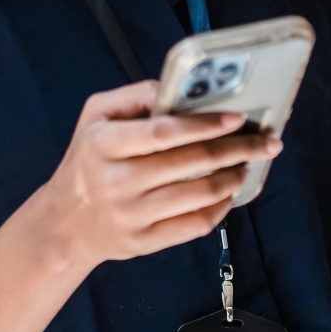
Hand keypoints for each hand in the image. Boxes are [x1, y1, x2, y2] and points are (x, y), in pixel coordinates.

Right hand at [38, 77, 283, 268]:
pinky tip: (229, 193)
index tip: (237, 118)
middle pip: (189, 163)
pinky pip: (194, 225)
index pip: (162, 132)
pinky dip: (220, 208)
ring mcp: (131, 215)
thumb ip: (135, 97)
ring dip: (233, 178)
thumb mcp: (95, 116)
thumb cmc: (87, 158)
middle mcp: (116, 181)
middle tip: (266, 142)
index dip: (204, 124)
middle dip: (236, 150)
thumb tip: (178, 88)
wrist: (65, 222)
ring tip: (248, 165)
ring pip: (198, 195)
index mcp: (103, 143)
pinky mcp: (143, 242)